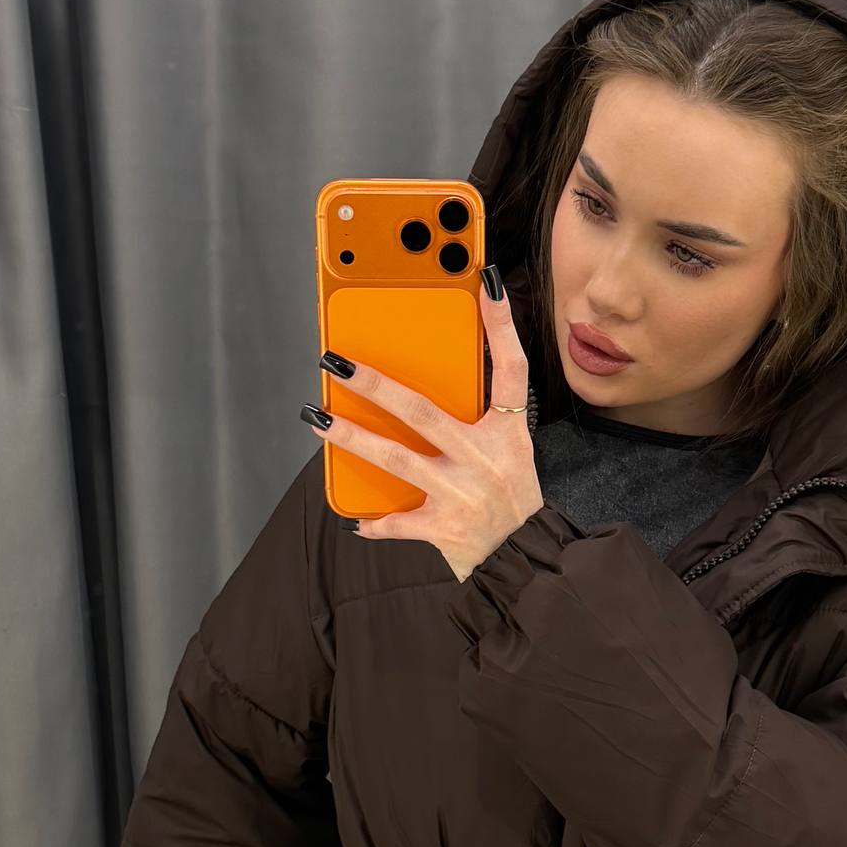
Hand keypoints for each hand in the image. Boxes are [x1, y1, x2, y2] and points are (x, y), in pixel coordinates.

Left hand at [307, 272, 543, 581]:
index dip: (501, 325)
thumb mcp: (510, 453)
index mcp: (510, 434)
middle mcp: (486, 459)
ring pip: (396, 458)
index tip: (483, 284)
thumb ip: (478, 423)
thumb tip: (423, 394)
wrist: (528, 563)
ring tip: (318, 419)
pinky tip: (352, 517)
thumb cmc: (513, 502)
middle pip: (422, 411)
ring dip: (352, 438)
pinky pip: (398, 522)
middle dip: (375, 385)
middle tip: (337, 363)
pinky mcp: (445, 529)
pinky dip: (375, 521)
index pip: (512, 368)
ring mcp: (462, 494)